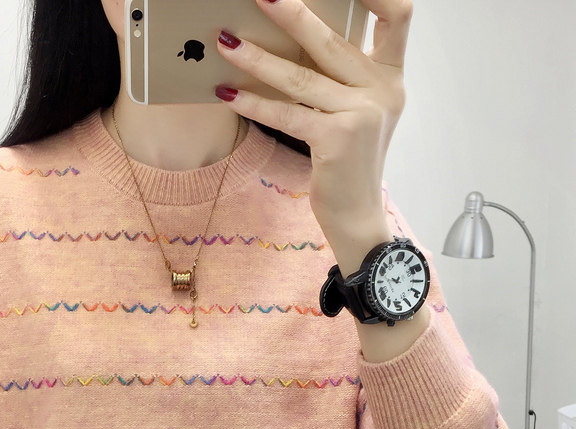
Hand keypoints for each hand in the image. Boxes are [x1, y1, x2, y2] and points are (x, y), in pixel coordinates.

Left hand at [216, 0, 411, 235]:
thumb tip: (293, 39)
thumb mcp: (357, 111)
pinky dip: (253, 102)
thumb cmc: (349, 162)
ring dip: (256, 58)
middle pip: (332, 39)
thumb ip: (342, 76)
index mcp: (391, 76)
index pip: (397, 14)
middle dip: (291, 13)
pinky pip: (286, 113)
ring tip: (225, 42)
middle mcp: (382, 90)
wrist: (356, 214)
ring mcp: (362, 114)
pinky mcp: (337, 139)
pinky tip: (228, 93)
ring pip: (300, 76)